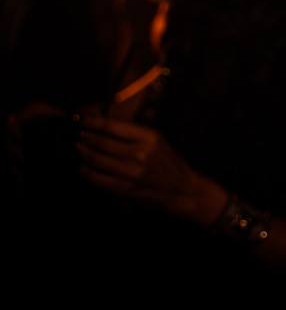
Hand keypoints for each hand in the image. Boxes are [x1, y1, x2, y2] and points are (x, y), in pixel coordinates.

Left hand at [76, 115, 221, 223]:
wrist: (183, 189)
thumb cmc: (170, 163)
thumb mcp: (160, 141)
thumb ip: (137, 131)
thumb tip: (109, 122)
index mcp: (149, 137)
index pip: (113, 127)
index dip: (93, 123)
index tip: (82, 120)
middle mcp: (140, 153)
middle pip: (102, 143)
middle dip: (86, 138)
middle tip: (78, 135)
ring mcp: (132, 173)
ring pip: (98, 160)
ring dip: (84, 154)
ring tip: (78, 149)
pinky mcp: (127, 189)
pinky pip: (100, 180)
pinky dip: (88, 173)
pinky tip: (83, 169)